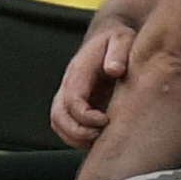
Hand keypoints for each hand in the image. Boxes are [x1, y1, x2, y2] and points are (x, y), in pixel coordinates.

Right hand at [52, 23, 134, 147]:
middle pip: (58, 116)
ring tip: (99, 142)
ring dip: (74, 138)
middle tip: (100, 137)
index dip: (85, 116)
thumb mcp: (122, 38)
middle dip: (76, 132)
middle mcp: (69, 85)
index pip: (71, 99)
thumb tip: (114, 69)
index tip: (105, 121)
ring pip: (59, 124)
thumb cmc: (118, 39)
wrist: (110, 37)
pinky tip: (99, 141)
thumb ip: (118, 52)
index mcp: (79, 71)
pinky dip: (77, 138)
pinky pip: (67, 126)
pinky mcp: (76, 104)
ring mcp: (69, 95)